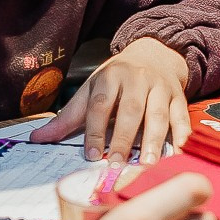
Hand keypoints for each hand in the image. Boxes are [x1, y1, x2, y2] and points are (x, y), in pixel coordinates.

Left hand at [31, 38, 190, 164]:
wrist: (153, 55)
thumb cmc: (116, 80)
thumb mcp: (90, 91)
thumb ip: (67, 117)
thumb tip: (37, 138)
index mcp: (110, 77)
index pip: (100, 104)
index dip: (95, 129)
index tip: (91, 155)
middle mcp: (136, 80)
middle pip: (130, 109)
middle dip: (124, 137)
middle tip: (118, 164)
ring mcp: (160, 88)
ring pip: (158, 114)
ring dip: (154, 140)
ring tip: (147, 164)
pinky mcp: (179, 97)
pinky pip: (181, 117)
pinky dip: (182, 135)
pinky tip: (179, 153)